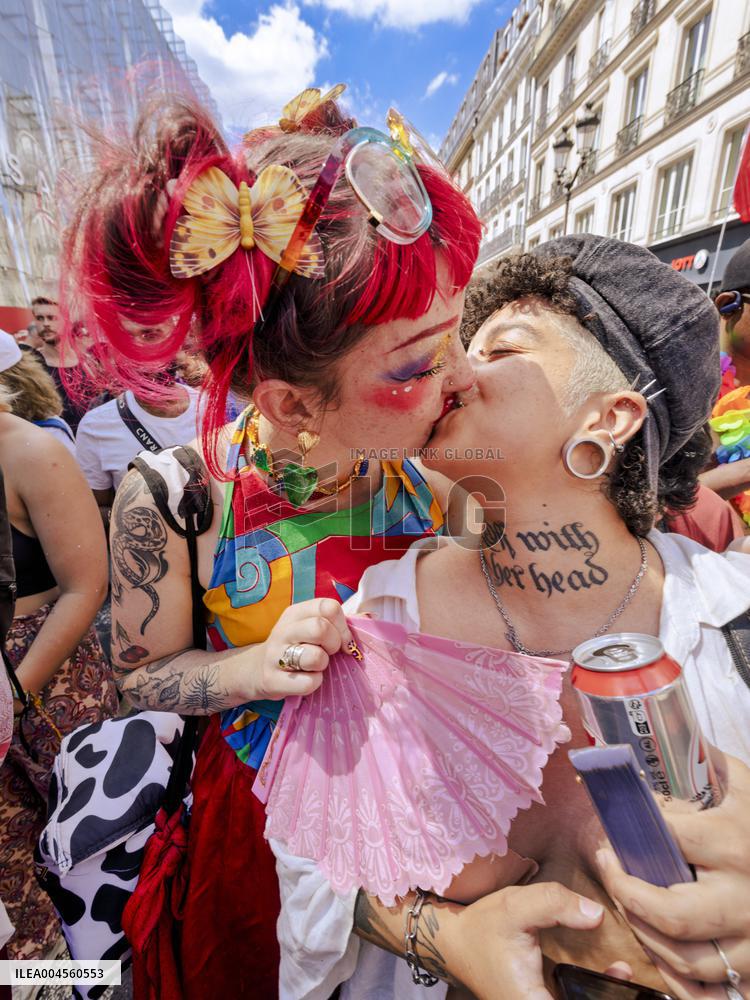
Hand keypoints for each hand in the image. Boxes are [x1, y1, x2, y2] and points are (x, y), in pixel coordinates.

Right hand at [255, 598, 352, 700]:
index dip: (343, 625)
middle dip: (334, 644)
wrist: (255, 670)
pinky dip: (314, 683)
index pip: (328, 606)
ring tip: (314, 666)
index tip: (343, 640)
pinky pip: (308, 683)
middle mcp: (284, 630)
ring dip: (323, 665)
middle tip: (329, 653)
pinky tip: (305, 679)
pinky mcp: (272, 680)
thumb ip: (337, 622)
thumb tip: (370, 616)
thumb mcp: (309, 627)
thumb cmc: (294, 647)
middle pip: (320, 628)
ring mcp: (275, 655)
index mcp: (296, 613)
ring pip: (315, 657)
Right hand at [446, 882, 610, 999]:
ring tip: (623, 973)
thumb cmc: (483, 928)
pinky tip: (612, 974)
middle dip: (610, 997)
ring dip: (605, 995)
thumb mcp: (516, 907)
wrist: (457, 942)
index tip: (621, 973)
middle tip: (627, 972)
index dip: (604, 998)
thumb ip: (555, 904)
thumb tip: (598, 915)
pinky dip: (593, 993)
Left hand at [596, 753, 749, 999]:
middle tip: (608, 868)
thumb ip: (709, 766)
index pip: (669, 840)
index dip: (630, 832)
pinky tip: (659, 950)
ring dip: (645, 934)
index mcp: (735, 844)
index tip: (611, 829)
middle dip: (628, 894)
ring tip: (628, 904)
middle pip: (673, 914)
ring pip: (686, 958)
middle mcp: (744, 897)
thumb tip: (662, 744)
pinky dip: (677, 979)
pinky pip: (709, 993)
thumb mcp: (746, 786)